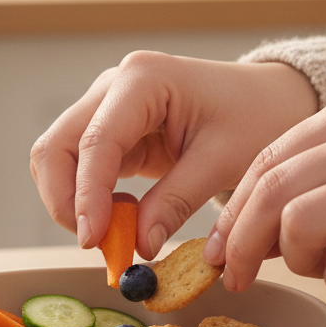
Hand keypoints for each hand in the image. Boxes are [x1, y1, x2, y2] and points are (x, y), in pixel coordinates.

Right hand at [29, 51, 317, 258]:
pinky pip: (80, 167)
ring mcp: (107, 106)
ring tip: (115, 233)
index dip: (87, 195)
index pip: (96, 141)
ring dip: (73, 201)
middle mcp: (114, 87)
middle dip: (66, 200)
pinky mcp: (112, 130)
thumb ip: (175, 202)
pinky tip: (121, 218)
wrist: (269, 100)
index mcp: (143, 79)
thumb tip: (138, 247)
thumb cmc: (255, 117)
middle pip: (56, 145)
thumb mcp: (223, 161)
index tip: (93, 240)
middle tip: (97, 243)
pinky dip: (88, 198)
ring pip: (58, 158)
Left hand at [202, 86, 325, 296]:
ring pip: (300, 223)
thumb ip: (321, 171)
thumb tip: (254, 227)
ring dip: (294, 259)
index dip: (233, 209)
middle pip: (272, 190)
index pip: (267, 158)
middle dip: (241, 241)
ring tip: (318, 266)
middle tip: (237, 275)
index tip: (221, 246)